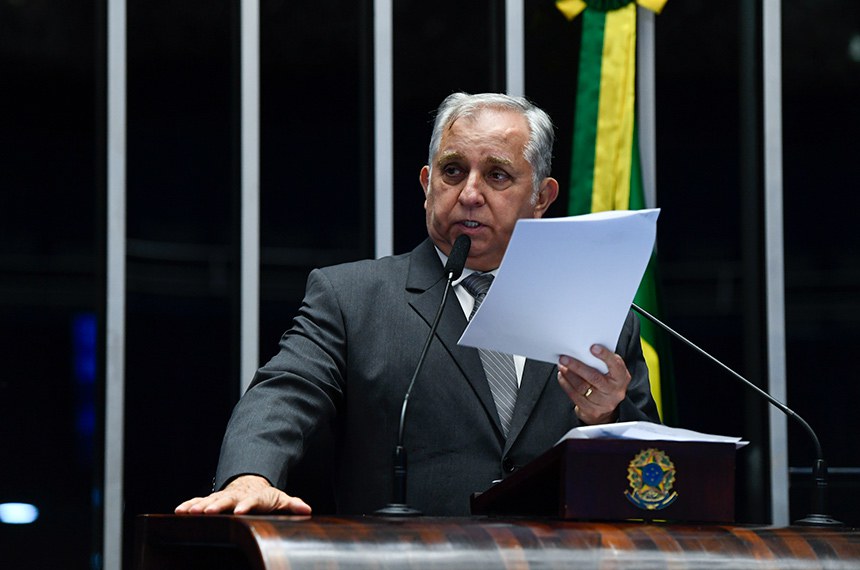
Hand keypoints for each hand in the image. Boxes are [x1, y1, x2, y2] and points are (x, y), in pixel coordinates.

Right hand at [174, 474, 311, 515]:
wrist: (251, 485)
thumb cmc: (266, 497)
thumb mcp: (281, 499)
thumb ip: (292, 505)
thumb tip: (306, 509)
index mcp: (256, 496)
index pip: (252, 500)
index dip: (246, 505)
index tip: (240, 511)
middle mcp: (237, 495)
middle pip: (227, 499)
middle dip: (218, 505)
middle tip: (209, 511)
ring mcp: (224, 496)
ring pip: (211, 500)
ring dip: (200, 506)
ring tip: (188, 512)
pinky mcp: (213, 499)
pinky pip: (200, 501)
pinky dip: (190, 504)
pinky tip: (179, 510)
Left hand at [557, 344, 631, 424]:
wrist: (606, 407)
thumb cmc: (607, 382)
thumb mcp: (611, 372)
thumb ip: (602, 362)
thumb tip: (583, 350)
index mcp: (622, 378)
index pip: (615, 365)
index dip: (605, 356)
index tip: (593, 347)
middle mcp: (615, 391)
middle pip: (594, 377)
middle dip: (577, 366)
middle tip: (565, 358)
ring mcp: (604, 403)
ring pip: (582, 387)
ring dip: (569, 375)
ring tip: (562, 366)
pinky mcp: (592, 410)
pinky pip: (575, 396)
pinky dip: (566, 385)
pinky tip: (562, 377)